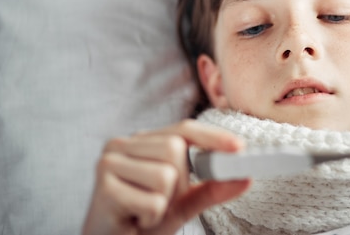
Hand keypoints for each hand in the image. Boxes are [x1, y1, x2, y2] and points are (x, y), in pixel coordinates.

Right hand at [82, 120, 250, 234]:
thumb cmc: (143, 220)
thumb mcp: (183, 203)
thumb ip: (212, 188)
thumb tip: (245, 177)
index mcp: (142, 141)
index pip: (184, 129)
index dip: (212, 137)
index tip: (239, 148)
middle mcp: (122, 144)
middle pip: (176, 149)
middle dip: (180, 183)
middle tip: (161, 202)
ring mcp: (109, 163)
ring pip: (166, 175)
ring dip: (164, 203)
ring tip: (145, 212)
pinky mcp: (103, 188)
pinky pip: (153, 201)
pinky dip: (152, 218)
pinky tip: (135, 220)